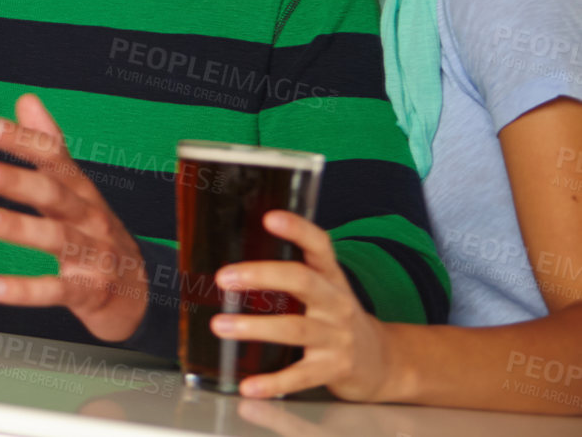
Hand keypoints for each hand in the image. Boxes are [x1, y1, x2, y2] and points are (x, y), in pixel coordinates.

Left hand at [0, 94, 148, 341]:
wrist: (139, 291)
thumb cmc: (96, 233)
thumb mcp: (76, 189)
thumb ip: (49, 147)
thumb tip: (26, 99)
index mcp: (81, 190)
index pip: (53, 158)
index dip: (21, 140)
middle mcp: (89, 218)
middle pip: (53, 195)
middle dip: (15, 181)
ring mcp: (93, 255)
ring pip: (55, 238)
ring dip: (16, 228)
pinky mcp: (89, 291)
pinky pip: (56, 290)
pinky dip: (24, 290)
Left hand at [212, 210, 400, 400]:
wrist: (383, 362)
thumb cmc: (337, 318)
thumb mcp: (324, 289)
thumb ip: (290, 274)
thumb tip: (232, 253)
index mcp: (332, 278)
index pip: (320, 245)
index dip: (297, 229)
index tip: (270, 217)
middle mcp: (337, 303)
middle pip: (302, 281)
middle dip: (261, 276)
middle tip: (223, 277)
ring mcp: (338, 337)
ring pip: (295, 328)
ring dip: (255, 327)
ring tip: (220, 325)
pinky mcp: (335, 369)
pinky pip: (301, 375)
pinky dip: (273, 382)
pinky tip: (248, 385)